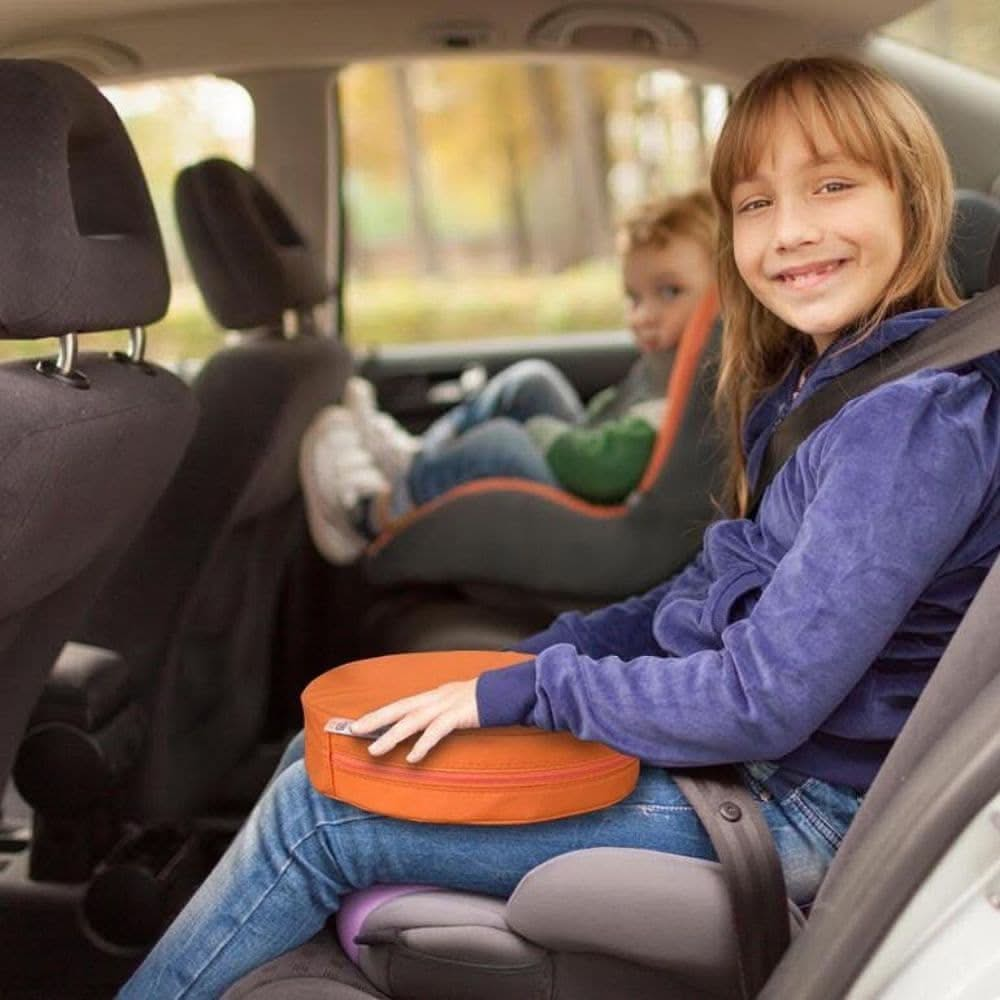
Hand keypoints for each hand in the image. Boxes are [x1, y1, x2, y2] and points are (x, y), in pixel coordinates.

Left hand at [351, 679, 479, 763]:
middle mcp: (435, 698)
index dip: (379, 714)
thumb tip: (424, 727)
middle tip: (354, 730)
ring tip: (375, 750)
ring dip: (392, 735)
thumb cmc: (482, 701)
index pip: (400, 705)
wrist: (505, 691)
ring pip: (413, 720)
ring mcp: (446, 705)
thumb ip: (439, 714)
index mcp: (433, 696)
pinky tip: (411, 757)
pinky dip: (423, 744)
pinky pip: (437, 731)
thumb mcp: (456, 705)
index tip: (359, 723)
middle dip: (375, 719)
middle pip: (399, 708)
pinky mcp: (458, 714)